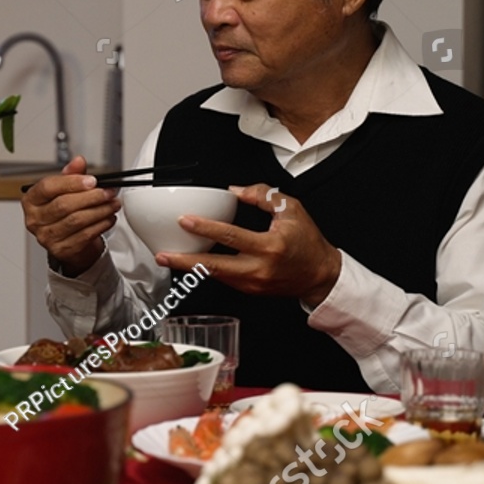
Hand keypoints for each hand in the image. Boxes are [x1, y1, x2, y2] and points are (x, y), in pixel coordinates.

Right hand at [22, 155, 120, 275]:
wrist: (66, 239)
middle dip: (91, 197)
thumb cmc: (63, 211)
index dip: (72, 183)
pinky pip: (84, 235)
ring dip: (99, 211)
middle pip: (64, 205)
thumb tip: (78, 161)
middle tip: (108, 192)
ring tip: (112, 204)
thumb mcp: (64, 189)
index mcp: (31, 200)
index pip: (48, 188)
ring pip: (76, 220)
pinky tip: (108, 218)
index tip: (92, 181)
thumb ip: (71, 174)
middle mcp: (35, 219)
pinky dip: (100, 225)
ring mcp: (46, 237)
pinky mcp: (61, 250)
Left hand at [153, 183, 340, 306]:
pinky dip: (206, 271)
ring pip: (215, 276)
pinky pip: (223, 279)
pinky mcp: (250, 291)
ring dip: (190, 268)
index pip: (231, 236)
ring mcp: (253, 284)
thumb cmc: (308, 242)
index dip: (205, 228)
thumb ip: (263, 196)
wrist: (320, 275)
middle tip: (162, 254)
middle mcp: (259, 268)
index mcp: (270, 247)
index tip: (185, 221)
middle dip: (185, 262)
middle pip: (214, 267)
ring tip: (168, 258)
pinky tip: (191, 263)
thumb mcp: (291, 209)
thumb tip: (235, 191)